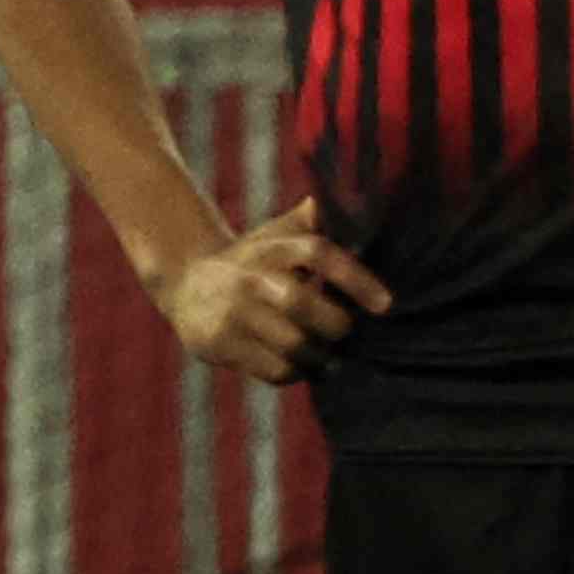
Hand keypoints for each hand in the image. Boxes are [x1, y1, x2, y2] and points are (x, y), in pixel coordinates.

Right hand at [150, 194, 393, 386]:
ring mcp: (231, 312)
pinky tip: (299, 365)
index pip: (317, 253)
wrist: (187, 286)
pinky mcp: (218, 342)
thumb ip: (309, 222)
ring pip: (293, 344)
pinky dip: (297, 373)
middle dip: (336, 326)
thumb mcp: (275, 236)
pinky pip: (274, 370)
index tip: (387, 305)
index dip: (355, 278)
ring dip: (320, 357)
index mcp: (271, 247)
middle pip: (302, 304)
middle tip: (345, 334)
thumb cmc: (251, 262)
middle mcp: (249, 277)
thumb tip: (335, 200)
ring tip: (328, 357)